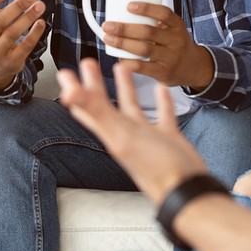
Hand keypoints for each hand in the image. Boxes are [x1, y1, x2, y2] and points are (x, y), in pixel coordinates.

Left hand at [57, 59, 207, 203]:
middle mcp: (125, 133)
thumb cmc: (154, 166)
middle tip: (88, 63)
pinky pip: (162, 115)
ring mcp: (146, 136)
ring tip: (122, 67)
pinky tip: (160, 89)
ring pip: (132, 107)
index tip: (65, 72)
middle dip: (95, 84)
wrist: (185, 188)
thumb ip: (97, 113)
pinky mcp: (167, 137)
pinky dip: (160, 101)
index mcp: (110, 132)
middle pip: (105, 104)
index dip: (74, 90)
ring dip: (125, 88)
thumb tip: (69, 94)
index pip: (86, 107)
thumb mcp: (121, 134)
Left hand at [101, 3, 213, 90]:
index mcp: (177, 25)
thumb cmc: (174, 44)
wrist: (194, 68)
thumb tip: (120, 11)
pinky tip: (118, 58)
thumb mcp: (172, 29)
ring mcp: (171, 57)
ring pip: (144, 48)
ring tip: (108, 38)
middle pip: (148, 31)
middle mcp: (176, 40)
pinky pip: (144, 67)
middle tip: (107, 25)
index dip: (146, 8)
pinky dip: (129, 62)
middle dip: (124, 28)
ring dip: (123, 43)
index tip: (128, 6)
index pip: (164, 13)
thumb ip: (154, 21)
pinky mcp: (164, 72)